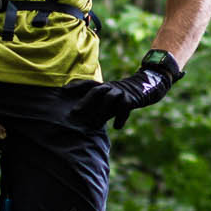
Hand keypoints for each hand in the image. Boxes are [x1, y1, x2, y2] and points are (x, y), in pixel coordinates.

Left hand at [66, 51, 181, 129]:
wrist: (147, 86)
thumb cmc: (124, 96)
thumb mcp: (110, 98)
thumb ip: (99, 106)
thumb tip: (84, 119)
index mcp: (104, 86)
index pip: (88, 84)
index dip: (76, 86)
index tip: (63, 91)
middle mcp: (111, 87)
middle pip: (96, 91)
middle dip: (85, 101)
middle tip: (76, 113)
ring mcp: (122, 92)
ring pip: (109, 99)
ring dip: (101, 112)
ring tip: (95, 125)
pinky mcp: (132, 99)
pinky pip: (124, 108)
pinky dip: (120, 118)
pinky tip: (116, 127)